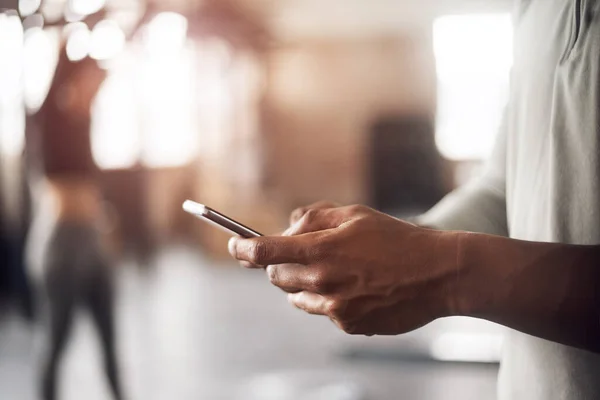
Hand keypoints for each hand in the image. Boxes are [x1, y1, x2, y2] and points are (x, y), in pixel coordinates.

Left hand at [228, 205, 459, 335]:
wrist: (437, 274)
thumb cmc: (397, 239)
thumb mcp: (355, 215)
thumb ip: (316, 217)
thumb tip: (289, 225)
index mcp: (320, 249)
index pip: (264, 252)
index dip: (243, 249)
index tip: (234, 247)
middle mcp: (322, 280)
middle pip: (276, 277)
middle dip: (279, 266)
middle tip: (299, 255)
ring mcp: (334, 307)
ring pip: (297, 297)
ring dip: (303, 285)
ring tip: (336, 272)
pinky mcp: (348, 325)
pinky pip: (324, 312)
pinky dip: (329, 300)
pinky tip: (357, 288)